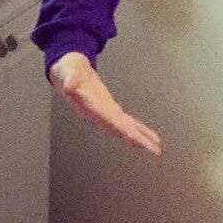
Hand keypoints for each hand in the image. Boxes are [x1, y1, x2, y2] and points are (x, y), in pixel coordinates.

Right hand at [48, 51, 162, 155]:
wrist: (66, 71)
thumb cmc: (67, 71)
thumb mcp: (67, 71)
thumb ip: (69, 79)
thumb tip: (70, 84)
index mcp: (91, 107)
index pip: (110, 122)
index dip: (124, 131)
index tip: (137, 140)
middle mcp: (99, 114)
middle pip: (121, 130)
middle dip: (137, 140)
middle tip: (155, 151)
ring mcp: (105, 113)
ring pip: (126, 128)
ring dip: (141, 138)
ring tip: (156, 147)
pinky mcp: (110, 108)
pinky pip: (126, 121)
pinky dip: (138, 129)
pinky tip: (148, 135)